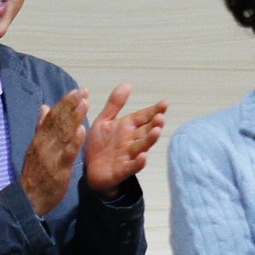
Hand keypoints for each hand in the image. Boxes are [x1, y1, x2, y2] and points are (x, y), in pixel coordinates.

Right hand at [20, 88, 91, 215]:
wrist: (28, 199)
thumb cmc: (35, 174)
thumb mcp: (35, 147)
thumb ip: (41, 127)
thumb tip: (45, 107)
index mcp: (40, 138)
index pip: (52, 116)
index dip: (64, 102)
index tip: (76, 90)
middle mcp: (44, 143)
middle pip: (58, 121)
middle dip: (71, 104)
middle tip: (84, 91)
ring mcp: (50, 156)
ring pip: (63, 133)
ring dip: (74, 117)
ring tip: (85, 103)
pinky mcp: (58, 169)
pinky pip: (67, 154)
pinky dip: (74, 142)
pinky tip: (82, 131)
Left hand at [83, 83, 166, 198]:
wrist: (90, 170)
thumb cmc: (100, 145)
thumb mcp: (104, 120)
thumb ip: (115, 104)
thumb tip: (128, 83)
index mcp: (127, 127)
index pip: (143, 116)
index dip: (153, 110)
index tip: (165, 103)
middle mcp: (131, 140)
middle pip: (146, 131)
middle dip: (154, 124)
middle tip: (160, 117)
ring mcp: (128, 155)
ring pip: (142, 147)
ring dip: (150, 140)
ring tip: (156, 132)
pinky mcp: (122, 170)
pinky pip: (132, 166)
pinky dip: (138, 162)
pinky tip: (143, 156)